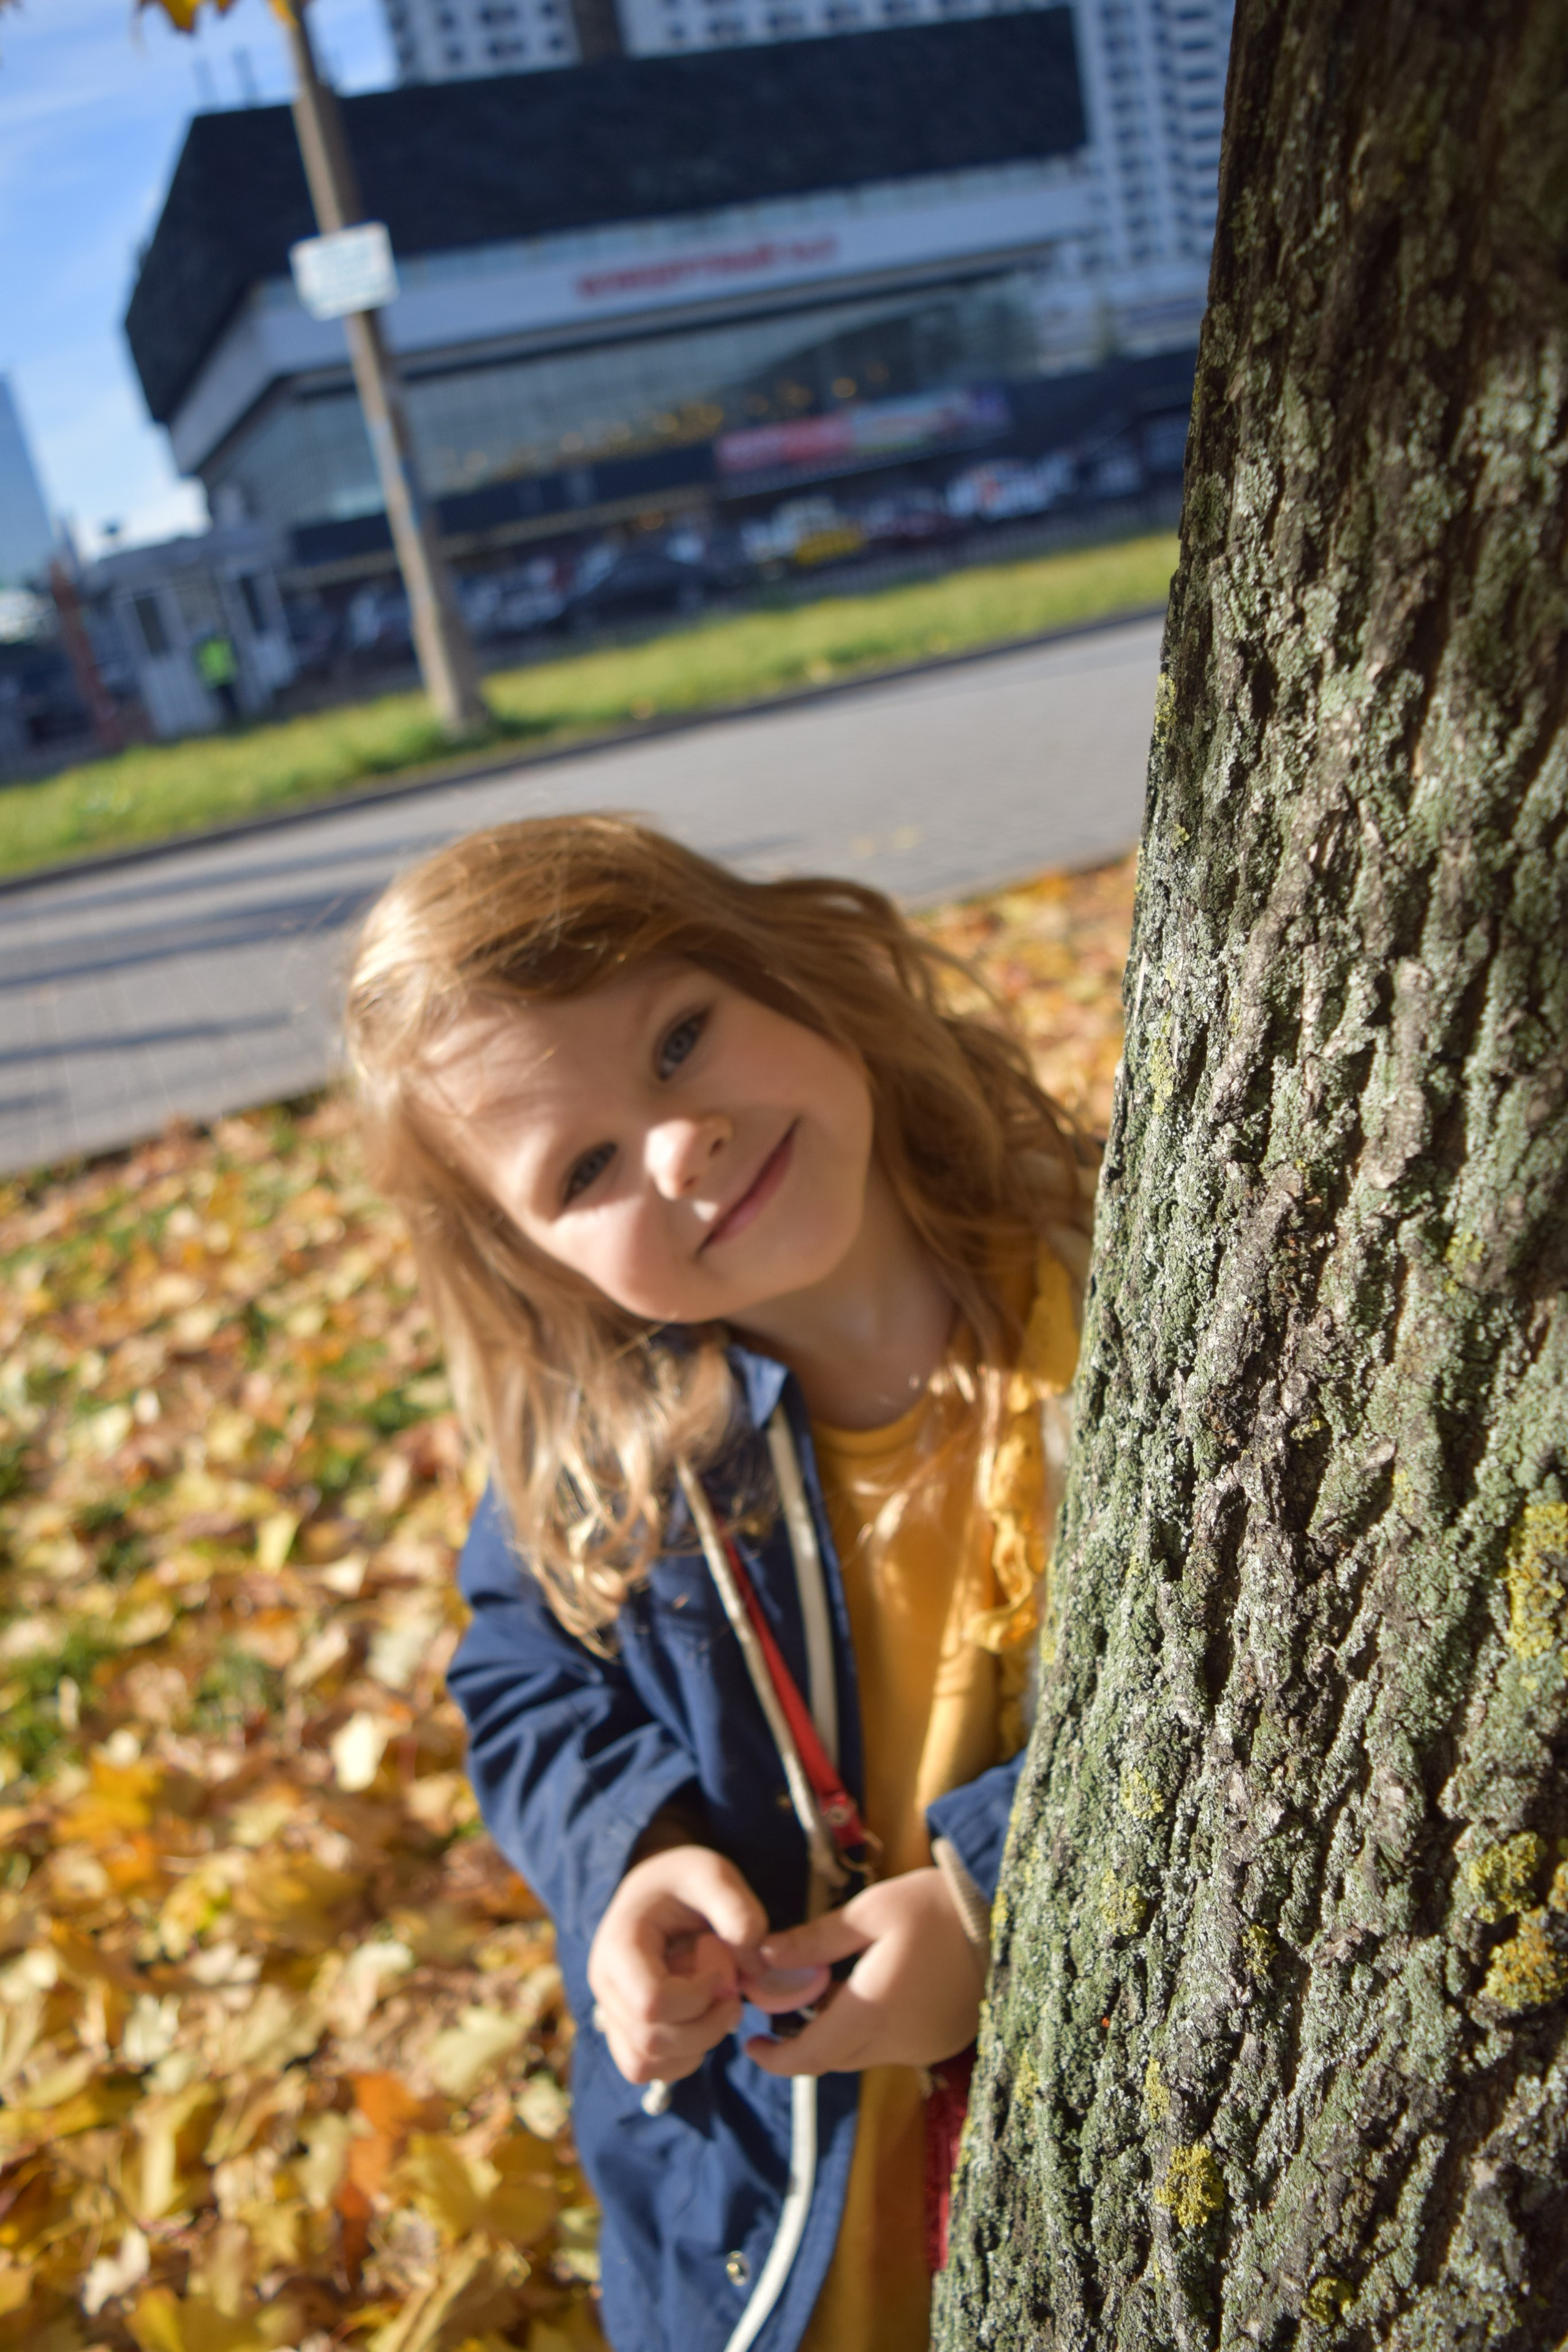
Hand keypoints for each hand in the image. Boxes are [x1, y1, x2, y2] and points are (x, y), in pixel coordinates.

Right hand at [588, 1845, 781, 2086]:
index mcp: (619, 1946)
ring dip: (695, 2046)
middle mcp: (605, 1986)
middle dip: (706, 2027)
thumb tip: (755, 1959)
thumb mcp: (712, 1873)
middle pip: (650, 2041)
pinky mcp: (623, 2030)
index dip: (698, 1998)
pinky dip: (682, 2059)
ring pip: (645, 2065)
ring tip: (715, 2007)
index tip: (723, 1969)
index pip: (651, 2002)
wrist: (657, 1888)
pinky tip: (702, 2021)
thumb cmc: (683, 1879)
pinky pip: (645, 2069)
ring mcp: (611, 2012)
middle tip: (733, 1994)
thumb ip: (736, 1906)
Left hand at [744, 1867, 984, 2076]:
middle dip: (799, 2040)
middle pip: (831, 2059)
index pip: (810, 2056)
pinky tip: (866, 1991)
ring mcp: (921, 2048)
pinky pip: (887, 2047)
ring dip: (833, 2033)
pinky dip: (865, 2030)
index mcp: (872, 2012)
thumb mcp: (870, 1912)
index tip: (750, 2041)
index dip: (775, 2058)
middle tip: (780, 2006)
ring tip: (823, 1989)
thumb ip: (814, 1941)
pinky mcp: (938, 2043)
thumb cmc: (936, 1908)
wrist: (1011, 1922)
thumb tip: (763, 1957)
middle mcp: (895, 2043)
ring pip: (858, 2055)